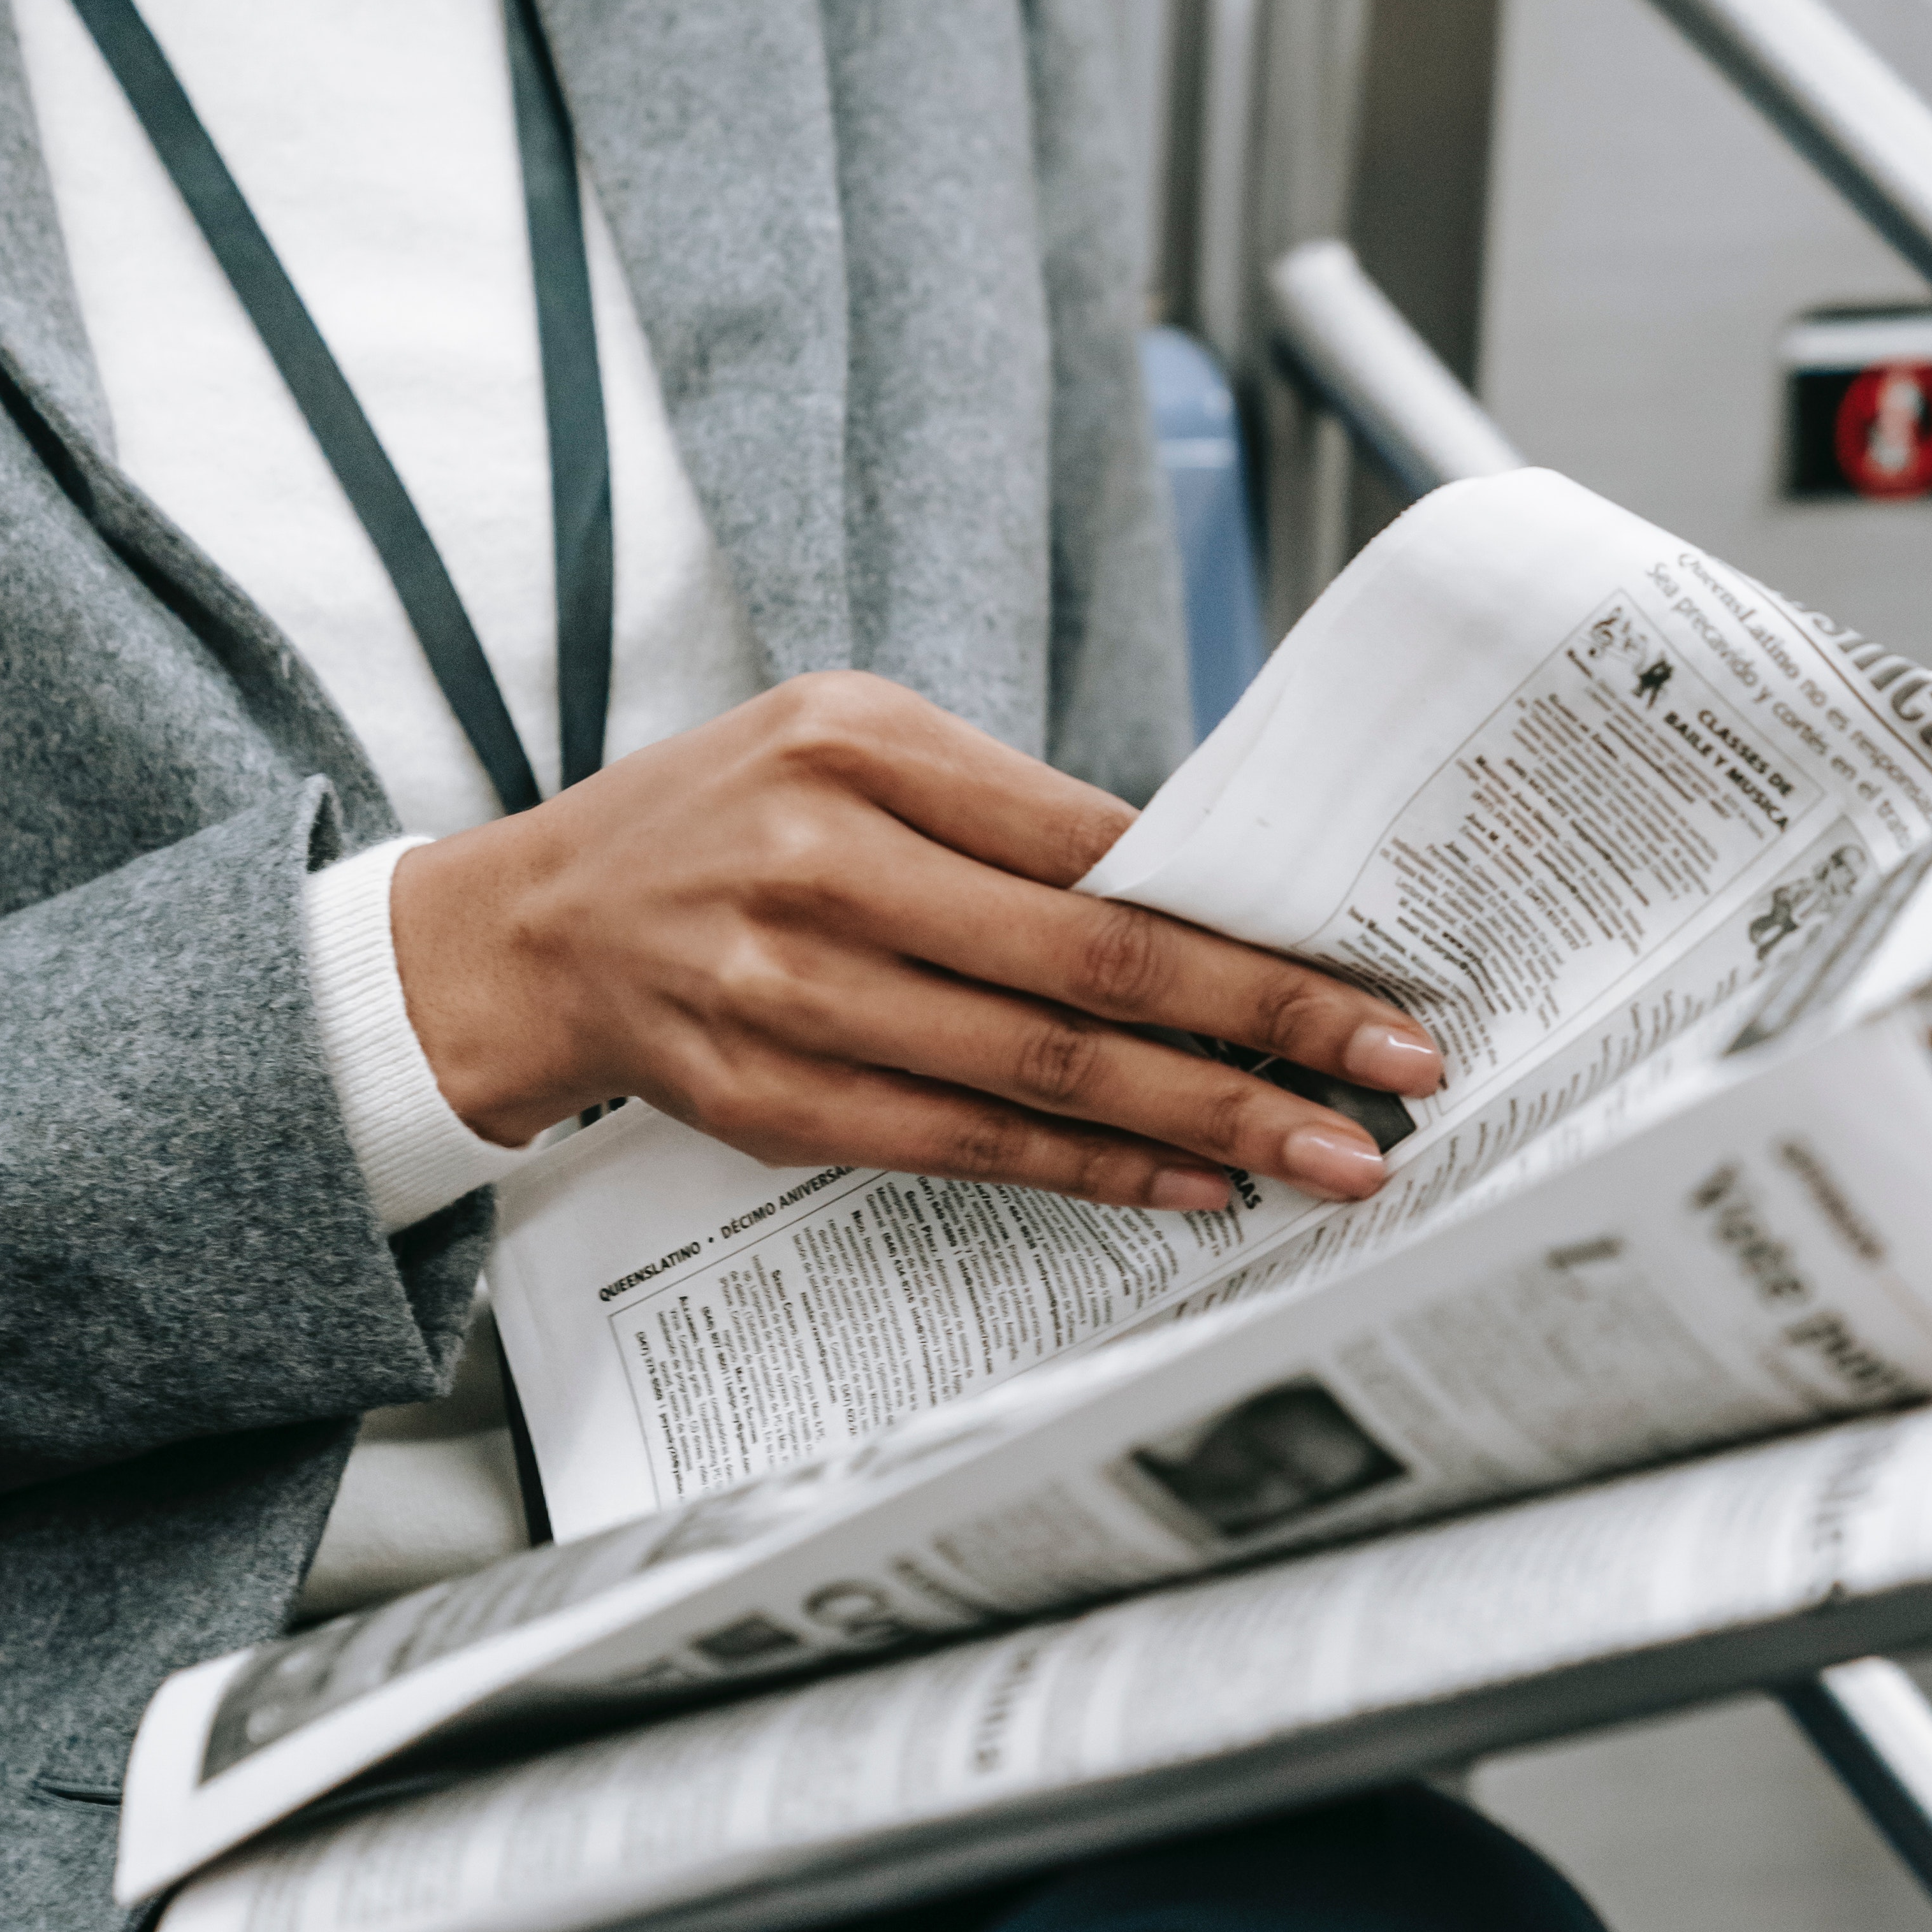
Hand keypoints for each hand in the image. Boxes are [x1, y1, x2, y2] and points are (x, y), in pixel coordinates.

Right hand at [388, 674, 1443, 1211]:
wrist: (535, 931)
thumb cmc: (718, 824)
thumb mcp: (846, 748)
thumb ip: (1004, 811)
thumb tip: (1191, 899)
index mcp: (860, 748)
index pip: (1095, 845)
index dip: (1240, 917)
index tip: (1363, 965)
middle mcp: (824, 866)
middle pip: (1091, 965)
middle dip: (1265, 1026)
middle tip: (1396, 1072)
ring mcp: (793, 994)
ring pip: (1041, 1074)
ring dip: (1204, 1122)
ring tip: (1324, 1154)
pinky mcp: (774, 1103)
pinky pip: (968, 1148)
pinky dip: (1093, 1172)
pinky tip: (1188, 1183)